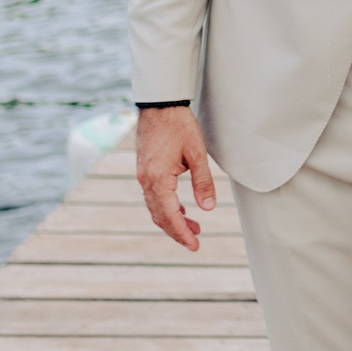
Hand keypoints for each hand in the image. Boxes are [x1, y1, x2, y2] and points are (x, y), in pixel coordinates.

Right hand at [135, 105, 217, 250]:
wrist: (160, 105)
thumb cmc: (179, 126)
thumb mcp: (197, 153)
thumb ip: (203, 182)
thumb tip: (208, 208)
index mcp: (158, 179)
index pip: (170, 215)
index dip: (182, 233)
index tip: (194, 245)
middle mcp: (146, 180)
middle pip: (160, 216)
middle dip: (177, 231)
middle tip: (195, 241)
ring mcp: (143, 175)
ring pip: (155, 207)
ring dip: (173, 220)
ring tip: (194, 227)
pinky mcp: (144, 170)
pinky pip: (153, 196)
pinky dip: (166, 207)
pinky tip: (181, 209)